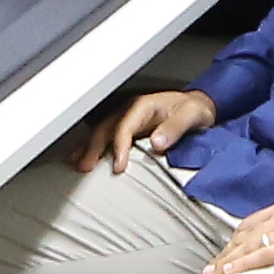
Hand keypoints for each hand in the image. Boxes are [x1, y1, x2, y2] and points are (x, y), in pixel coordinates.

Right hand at [93, 88, 217, 172]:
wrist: (198, 106)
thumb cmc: (194, 110)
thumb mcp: (192, 115)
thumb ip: (175, 128)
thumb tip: (157, 143)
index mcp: (143, 106)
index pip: (124, 126)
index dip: (119, 146)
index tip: (118, 166)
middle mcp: (131, 110)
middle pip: (106, 128)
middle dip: (94, 147)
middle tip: (85, 167)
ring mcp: (126, 117)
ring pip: (100, 130)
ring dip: (87, 146)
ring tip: (75, 162)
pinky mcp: (127, 127)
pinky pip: (106, 135)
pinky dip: (92, 145)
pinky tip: (81, 155)